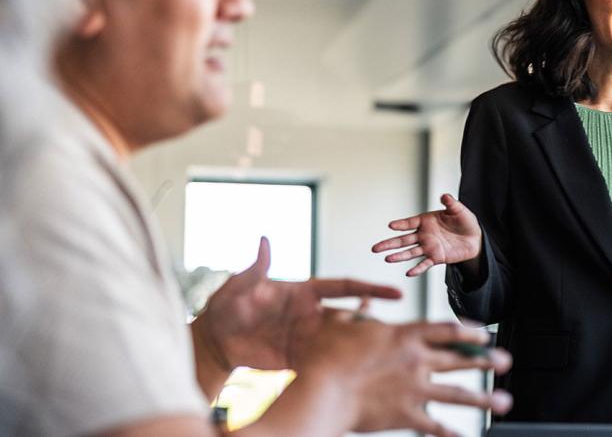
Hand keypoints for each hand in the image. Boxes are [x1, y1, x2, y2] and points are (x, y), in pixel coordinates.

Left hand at [192, 237, 402, 371]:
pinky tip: (355, 370)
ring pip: (342, 339)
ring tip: (381, 350)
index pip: (344, 287)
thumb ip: (256, 269)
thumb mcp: (239, 287)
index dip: (370, 288)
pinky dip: (341, 364)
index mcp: (304, 293)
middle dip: (373, 320)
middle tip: (392, 330)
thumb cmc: (226, 307)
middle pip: (351, 314)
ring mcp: (307, 337)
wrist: (215, 342)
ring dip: (360, 343)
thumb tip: (264, 241)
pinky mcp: (299, 358)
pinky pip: (325, 361)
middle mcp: (311, 314)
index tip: (396, 292)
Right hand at [297, 312, 513, 436]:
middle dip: (486, 360)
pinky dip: (452, 433)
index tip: (484, 335)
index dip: (469, 332)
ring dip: (483, 399)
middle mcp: (416, 361)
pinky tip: (467, 436)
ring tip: (505, 402)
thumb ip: (358, 313)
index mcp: (404, 336)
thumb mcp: (340, 324)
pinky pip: (435, 426)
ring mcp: (414, 389)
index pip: (446, 330)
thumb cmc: (324, 357)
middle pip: (460, 359)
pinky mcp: (406, 415)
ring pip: (458, 394)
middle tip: (505, 361)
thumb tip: (364, 302)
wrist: (322, 393)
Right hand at [372, 194, 481, 276]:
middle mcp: (424, 235)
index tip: (391, 225)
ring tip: (387, 259)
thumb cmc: (465, 221)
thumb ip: (451, 203)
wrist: (475, 238)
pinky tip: (409, 272)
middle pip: (403, 240)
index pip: (410, 223)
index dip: (401, 224)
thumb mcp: (458, 210)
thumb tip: (444, 196)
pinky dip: (417, 269)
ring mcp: (428, 247)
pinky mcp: (436, 258)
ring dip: (399, 256)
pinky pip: (425, 264)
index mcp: (426, 221)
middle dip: (389, 243)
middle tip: (375, 248)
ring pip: (410, 252)